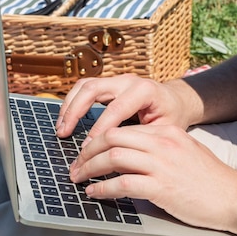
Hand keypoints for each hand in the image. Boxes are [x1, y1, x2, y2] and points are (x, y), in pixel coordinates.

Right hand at [56, 74, 197, 140]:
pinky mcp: (108, 83)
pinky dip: (72, 103)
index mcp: (144, 91)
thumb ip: (141, 139)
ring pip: (84, 85)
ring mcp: (116, 80)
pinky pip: (84, 88)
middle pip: (92, 89)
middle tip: (64, 133)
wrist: (175, 101)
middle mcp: (128, 80)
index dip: (98, 129)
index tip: (87, 148)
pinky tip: (65, 119)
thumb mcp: (163, 130)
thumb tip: (117, 155)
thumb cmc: (171, 117)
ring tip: (60, 127)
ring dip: (69, 106)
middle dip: (74, 112)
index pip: (115, 109)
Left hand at [68, 123, 236, 231]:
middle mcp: (161, 143)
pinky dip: (103, 189)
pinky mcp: (162, 187)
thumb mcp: (182, 150)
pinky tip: (95, 193)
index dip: (96, 140)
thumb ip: (155, 148)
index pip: (120, 128)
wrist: (234, 198)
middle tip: (75, 165)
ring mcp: (162, 164)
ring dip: (89, 169)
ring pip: (113, 158)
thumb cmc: (207, 179)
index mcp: (165, 131)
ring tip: (78, 179)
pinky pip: (123, 184)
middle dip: (86, 152)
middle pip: (111, 138)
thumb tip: (124, 154)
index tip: (85, 152)